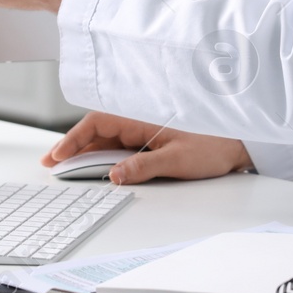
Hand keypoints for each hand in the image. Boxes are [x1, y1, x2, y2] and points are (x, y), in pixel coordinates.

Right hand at [42, 112, 251, 184]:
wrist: (240, 143)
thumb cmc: (214, 144)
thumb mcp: (177, 159)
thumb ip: (144, 167)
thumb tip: (115, 175)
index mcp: (141, 117)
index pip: (97, 123)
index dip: (73, 139)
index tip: (57, 155)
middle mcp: (140, 120)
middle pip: (97, 132)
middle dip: (73, 147)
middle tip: (52, 165)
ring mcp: (144, 130)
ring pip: (107, 139)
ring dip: (87, 152)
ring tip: (66, 168)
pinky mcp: (151, 139)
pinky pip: (121, 145)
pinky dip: (104, 156)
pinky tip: (95, 167)